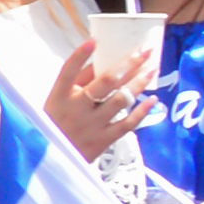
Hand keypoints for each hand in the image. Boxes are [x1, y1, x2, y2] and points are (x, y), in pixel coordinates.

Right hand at [44, 35, 154, 156]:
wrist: (50, 162)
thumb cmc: (54, 126)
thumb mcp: (56, 103)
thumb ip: (77, 82)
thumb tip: (101, 61)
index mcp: (58, 97)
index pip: (67, 72)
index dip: (79, 55)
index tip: (94, 41)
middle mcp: (76, 109)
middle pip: (106, 81)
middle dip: (129, 63)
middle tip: (145, 50)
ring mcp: (91, 125)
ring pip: (122, 99)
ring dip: (140, 82)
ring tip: (152, 69)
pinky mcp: (103, 140)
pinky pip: (127, 123)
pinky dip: (142, 111)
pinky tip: (153, 99)